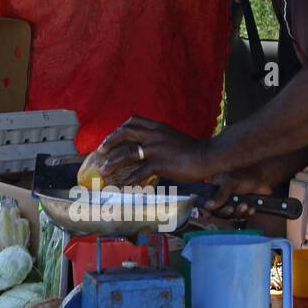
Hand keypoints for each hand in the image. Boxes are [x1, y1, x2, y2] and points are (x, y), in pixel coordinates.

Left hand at [98, 116, 212, 184]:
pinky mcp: (161, 163)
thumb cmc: (192, 150)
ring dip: (113, 162)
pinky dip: (130, 180)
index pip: (133, 121)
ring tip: (103, 170)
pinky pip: (140, 172)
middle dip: (110, 141)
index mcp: (158, 127)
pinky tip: (123, 186)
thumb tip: (146, 148)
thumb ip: (158, 139)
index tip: (111, 137)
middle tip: (100, 151)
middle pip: (126, 132)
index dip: (119, 128)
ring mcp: (157, 149)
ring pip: (128, 153)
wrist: (207, 156)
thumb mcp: (172, 138)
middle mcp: (155, 135)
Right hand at [202, 167, 279, 220]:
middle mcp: (221, 198)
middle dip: (225, 213)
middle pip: (218, 213)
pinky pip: (241, 216)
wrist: (263, 176)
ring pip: (230, 216)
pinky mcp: (241, 208)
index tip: (211, 215)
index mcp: (214, 190)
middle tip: (231, 208)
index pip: (206, 204)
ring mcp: (231, 203)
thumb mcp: (231, 182)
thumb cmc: (245, 174)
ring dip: (238, 213)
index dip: (208, 211)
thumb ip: (220, 194)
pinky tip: (251, 208)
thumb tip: (207, 205)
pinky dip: (246, 214)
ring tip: (245, 205)